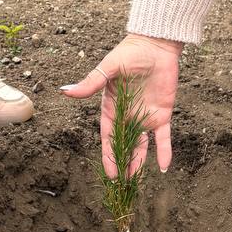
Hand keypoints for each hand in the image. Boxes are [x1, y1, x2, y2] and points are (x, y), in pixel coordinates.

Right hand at [61, 33, 181, 176]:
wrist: (156, 46)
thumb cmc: (129, 54)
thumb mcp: (108, 68)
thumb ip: (90, 82)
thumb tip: (65, 91)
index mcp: (111, 108)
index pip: (108, 137)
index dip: (109, 155)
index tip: (109, 173)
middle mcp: (127, 116)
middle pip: (124, 145)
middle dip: (122, 164)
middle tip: (122, 185)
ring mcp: (145, 117)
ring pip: (142, 146)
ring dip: (139, 162)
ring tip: (136, 181)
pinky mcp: (162, 114)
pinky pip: (163, 137)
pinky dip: (165, 151)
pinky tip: (165, 166)